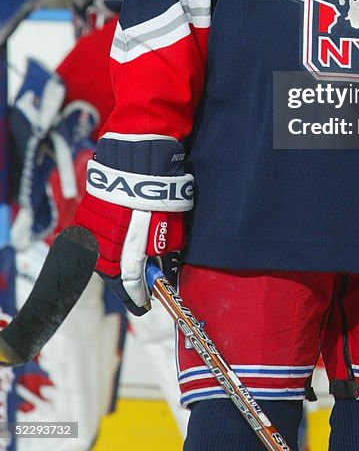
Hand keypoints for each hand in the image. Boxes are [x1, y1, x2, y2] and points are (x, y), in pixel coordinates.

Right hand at [74, 133, 192, 314]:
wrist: (136, 156)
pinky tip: (112, 247)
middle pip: (112, 272)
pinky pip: (90, 240)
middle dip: (124, 284)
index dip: (138, 296)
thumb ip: (165, 248)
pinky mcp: (85, 215)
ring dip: (112, 265)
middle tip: (136, 291)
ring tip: (124, 270)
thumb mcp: (171, 221)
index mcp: (129, 245)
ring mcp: (92, 228)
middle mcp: (106, 241)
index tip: (143, 305)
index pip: (131, 280)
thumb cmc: (159, 188)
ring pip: (99, 257)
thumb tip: (163, 268)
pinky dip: (101, 247)